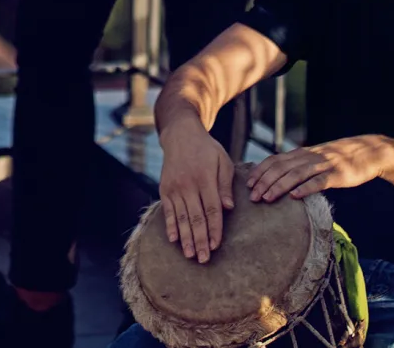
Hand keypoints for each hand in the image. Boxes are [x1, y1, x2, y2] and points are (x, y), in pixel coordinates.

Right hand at [157, 120, 235, 262]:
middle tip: (204, 259)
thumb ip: (225, 184)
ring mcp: (174, 187)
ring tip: (190, 255)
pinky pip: (168, 211)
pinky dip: (170, 226)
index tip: (217, 246)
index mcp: (205, 178)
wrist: (180, 135)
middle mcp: (188, 184)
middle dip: (200, 240)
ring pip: (180, 217)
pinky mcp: (164, 189)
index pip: (211, 209)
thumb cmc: (207, 150)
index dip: (214, 229)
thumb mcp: (223, 161)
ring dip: (185, 238)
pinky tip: (174, 240)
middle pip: (195, 217)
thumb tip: (228, 208)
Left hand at [246, 135, 393, 202]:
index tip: (247, 184)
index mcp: (302, 153)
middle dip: (264, 182)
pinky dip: (305, 188)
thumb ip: (299, 165)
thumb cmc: (339, 159)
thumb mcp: (316, 159)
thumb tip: (278, 178)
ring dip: (279, 186)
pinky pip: (319, 181)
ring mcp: (323, 164)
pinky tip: (294, 196)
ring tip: (266, 198)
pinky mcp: (337, 174)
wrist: (369, 152)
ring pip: (296, 174)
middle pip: (281, 167)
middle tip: (252, 197)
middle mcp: (309, 157)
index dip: (260, 171)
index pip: (275, 160)